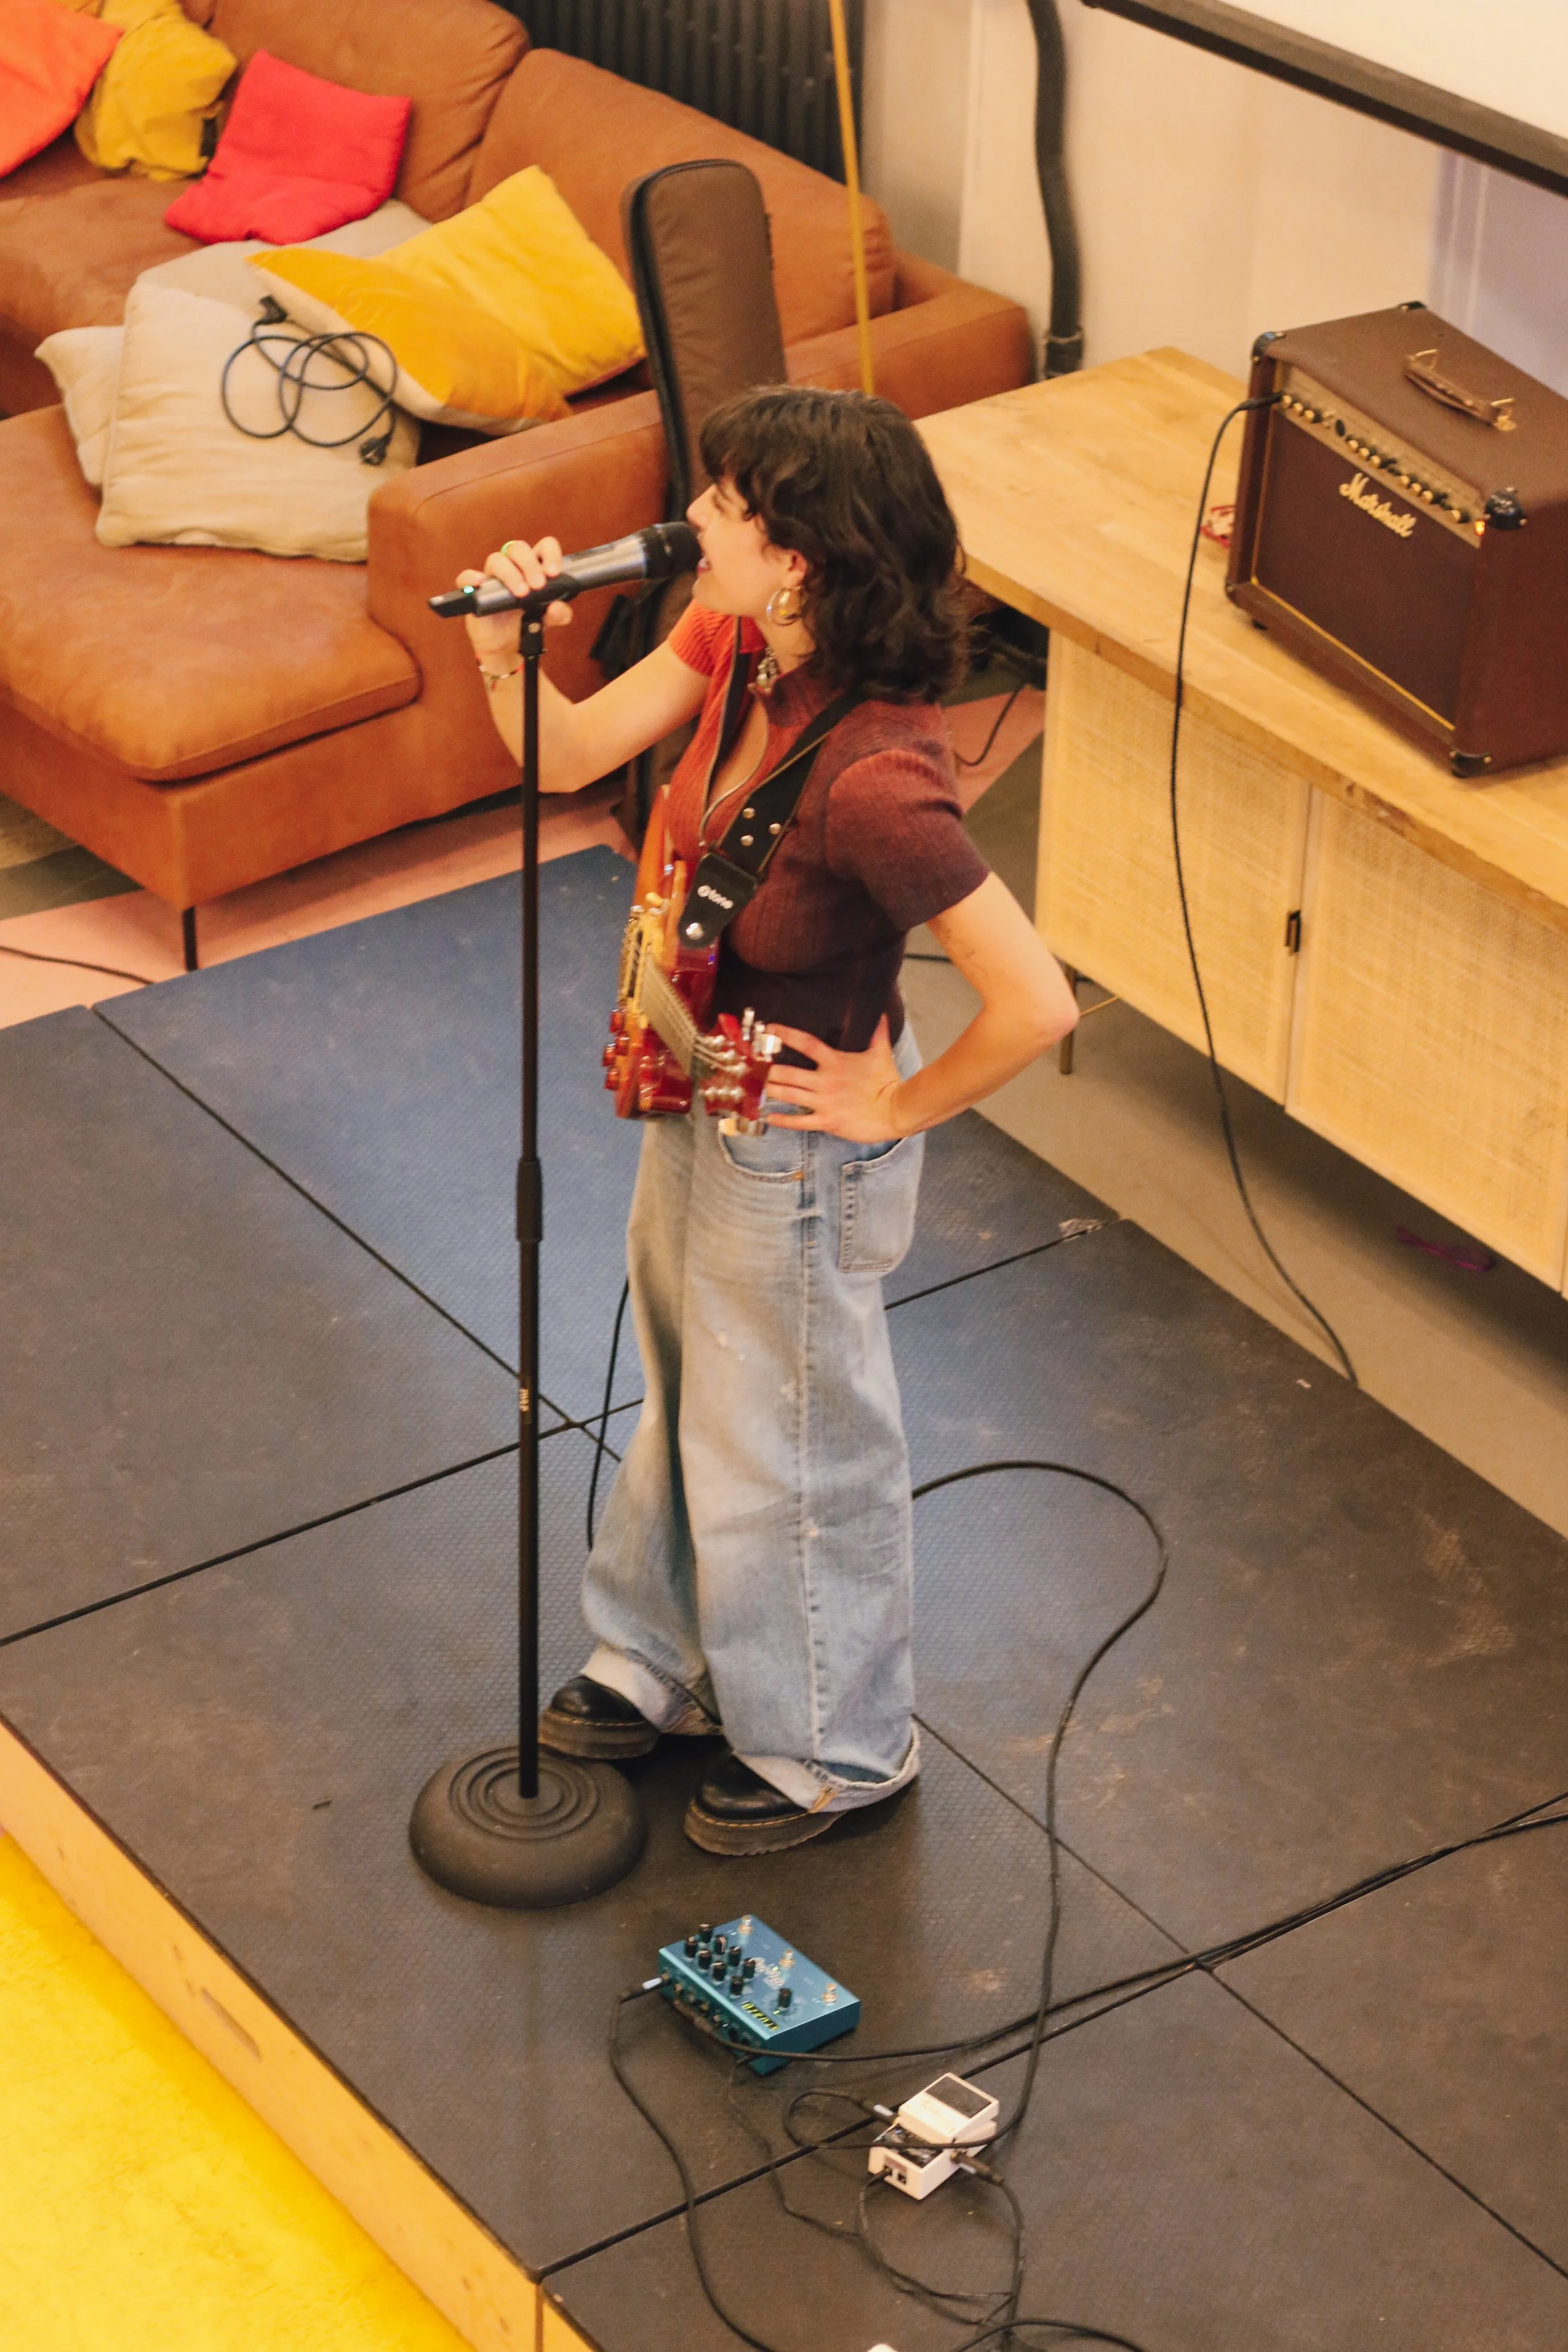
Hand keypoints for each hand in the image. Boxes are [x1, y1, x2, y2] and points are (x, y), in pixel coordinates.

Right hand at [457, 536, 575, 666]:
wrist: (507, 647)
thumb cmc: (526, 623)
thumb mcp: (549, 620)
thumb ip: (559, 614)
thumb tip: (557, 607)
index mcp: (533, 568)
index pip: (542, 547)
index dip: (550, 553)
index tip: (554, 572)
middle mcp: (512, 567)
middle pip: (518, 548)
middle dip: (530, 564)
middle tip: (538, 585)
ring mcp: (492, 578)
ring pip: (496, 560)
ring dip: (510, 573)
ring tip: (521, 593)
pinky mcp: (474, 592)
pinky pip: (466, 578)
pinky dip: (472, 578)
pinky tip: (481, 583)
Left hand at [763, 1017, 906, 1141]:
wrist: (896, 1110)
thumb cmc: (888, 1082)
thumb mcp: (881, 1053)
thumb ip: (878, 1033)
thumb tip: (882, 1013)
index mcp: (835, 1062)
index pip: (806, 1043)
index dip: (786, 1034)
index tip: (769, 1029)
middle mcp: (825, 1081)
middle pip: (789, 1073)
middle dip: (767, 1069)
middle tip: (750, 1066)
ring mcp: (824, 1102)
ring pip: (790, 1095)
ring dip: (770, 1091)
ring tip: (751, 1087)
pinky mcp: (827, 1121)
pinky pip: (800, 1122)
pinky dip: (783, 1120)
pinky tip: (768, 1117)